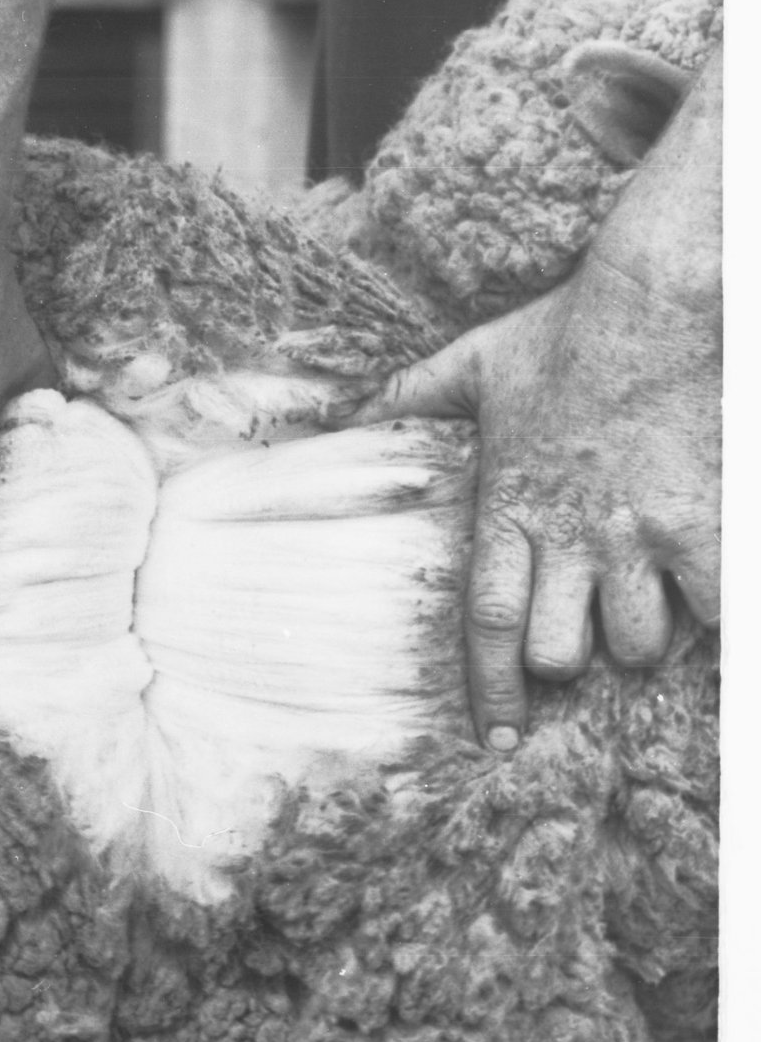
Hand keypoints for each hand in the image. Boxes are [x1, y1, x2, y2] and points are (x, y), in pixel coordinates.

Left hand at [350, 272, 718, 747]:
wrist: (663, 300)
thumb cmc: (567, 332)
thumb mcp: (473, 363)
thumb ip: (404, 393)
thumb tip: (333, 410)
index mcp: (508, 507)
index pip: (485, 626)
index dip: (489, 692)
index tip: (497, 741)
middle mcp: (570, 533)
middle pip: (556, 650)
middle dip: (564, 658)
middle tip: (579, 633)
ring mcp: (641, 534)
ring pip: (633, 643)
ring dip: (636, 639)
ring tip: (640, 601)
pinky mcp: (708, 528)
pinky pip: (707, 614)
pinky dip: (706, 616)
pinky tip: (702, 590)